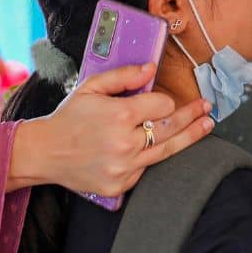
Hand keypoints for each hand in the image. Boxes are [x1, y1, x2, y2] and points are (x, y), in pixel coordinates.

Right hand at [8, 64, 214, 194]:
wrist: (44, 153)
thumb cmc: (68, 118)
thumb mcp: (91, 87)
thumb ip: (123, 76)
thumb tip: (151, 68)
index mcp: (119, 116)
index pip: (161, 105)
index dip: (165, 100)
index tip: (164, 100)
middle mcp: (125, 143)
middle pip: (171, 128)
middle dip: (191, 116)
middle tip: (206, 108)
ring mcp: (124, 167)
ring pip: (166, 151)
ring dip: (190, 137)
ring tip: (206, 126)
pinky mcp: (121, 185)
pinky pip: (146, 170)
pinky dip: (151, 157)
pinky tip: (156, 148)